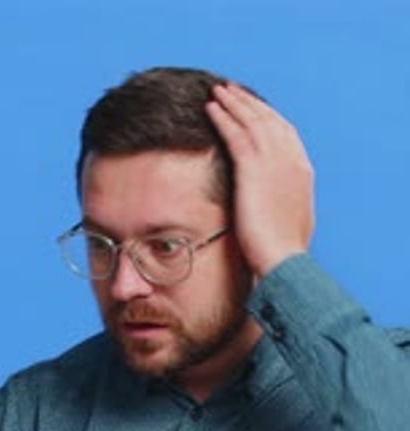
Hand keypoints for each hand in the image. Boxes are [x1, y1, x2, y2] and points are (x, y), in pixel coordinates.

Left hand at [206, 83, 314, 277]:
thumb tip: (271, 203)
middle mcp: (291, 160)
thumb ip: (281, 202)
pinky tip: (210, 108)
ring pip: (251, 121)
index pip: (284, 132)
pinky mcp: (254, 169)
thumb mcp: (288, 221)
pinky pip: (235, 133)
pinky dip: (223, 117)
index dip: (266, 116)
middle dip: (249, 102)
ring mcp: (274, 162)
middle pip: (268, 120)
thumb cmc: (282, 252)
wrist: (283, 260)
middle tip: (232, 89)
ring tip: (217, 91)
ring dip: (233, 102)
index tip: (252, 108)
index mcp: (302, 171)